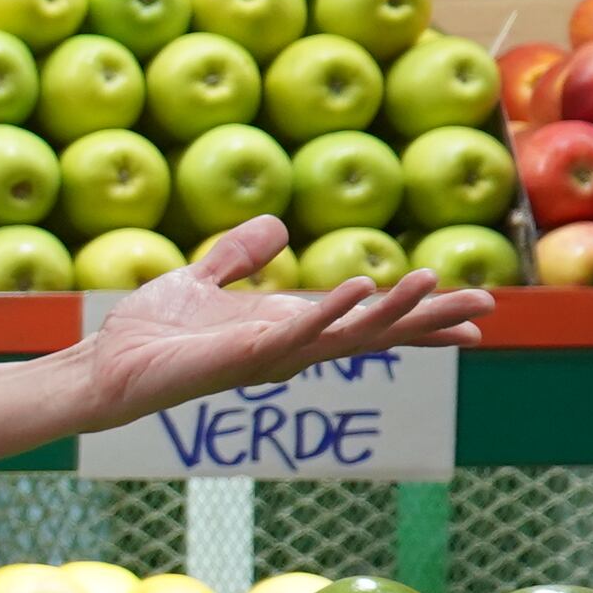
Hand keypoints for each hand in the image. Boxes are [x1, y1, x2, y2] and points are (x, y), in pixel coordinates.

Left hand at [69, 217, 488, 426]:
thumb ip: (238, 255)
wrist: (105, 365)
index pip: (368, 321)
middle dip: (430, 321)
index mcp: (288, 326)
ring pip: (349, 335)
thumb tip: (277, 227)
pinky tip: (362, 287)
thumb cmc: (149, 334)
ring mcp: (271, 356)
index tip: (475, 317)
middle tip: (488, 309)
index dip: (419, 319)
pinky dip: (331, 313)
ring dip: (393, 312)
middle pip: (377, 333)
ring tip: (436, 282)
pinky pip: (296, 335)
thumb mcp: (200, 281)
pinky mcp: (242, 359)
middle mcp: (290, 347)